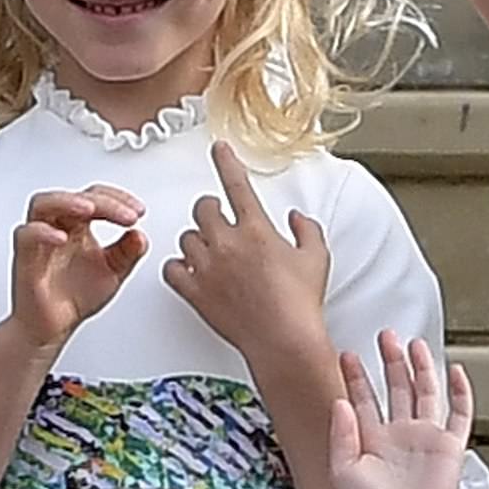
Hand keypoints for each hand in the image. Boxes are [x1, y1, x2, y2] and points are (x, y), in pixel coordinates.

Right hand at [11, 184, 146, 352]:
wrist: (52, 328)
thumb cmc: (75, 296)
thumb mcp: (113, 273)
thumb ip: (128, 253)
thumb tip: (140, 235)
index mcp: (78, 224)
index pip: (96, 196)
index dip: (119, 199)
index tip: (139, 212)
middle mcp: (57, 226)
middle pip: (73, 195)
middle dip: (102, 201)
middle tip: (125, 215)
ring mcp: (39, 239)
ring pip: (42, 203)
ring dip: (67, 202)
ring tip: (90, 209)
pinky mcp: (24, 257)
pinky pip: (26, 235)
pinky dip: (42, 232)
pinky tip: (62, 238)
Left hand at [163, 141, 329, 369]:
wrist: (284, 341)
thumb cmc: (301, 303)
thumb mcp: (316, 258)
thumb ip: (307, 229)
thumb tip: (295, 217)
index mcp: (257, 229)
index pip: (236, 184)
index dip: (226, 161)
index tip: (218, 148)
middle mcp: (228, 243)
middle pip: (203, 208)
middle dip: (210, 210)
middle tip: (218, 219)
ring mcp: (208, 267)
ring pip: (186, 237)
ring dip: (196, 240)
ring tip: (211, 251)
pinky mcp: (195, 292)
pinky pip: (172, 270)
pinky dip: (179, 268)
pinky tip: (190, 271)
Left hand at [329, 331, 471, 488]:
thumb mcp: (342, 472)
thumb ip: (341, 434)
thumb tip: (339, 401)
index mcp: (373, 439)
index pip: (363, 398)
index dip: (355, 375)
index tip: (346, 354)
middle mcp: (399, 434)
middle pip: (395, 387)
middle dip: (389, 360)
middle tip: (384, 335)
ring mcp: (425, 438)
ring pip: (424, 392)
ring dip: (419, 367)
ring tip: (412, 342)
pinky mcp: (449, 447)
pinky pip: (459, 414)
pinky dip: (460, 392)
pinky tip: (456, 371)